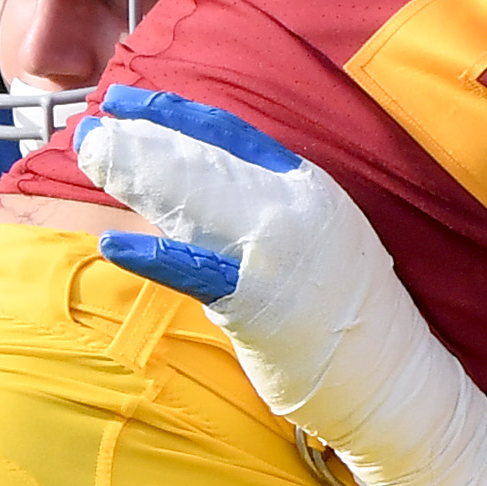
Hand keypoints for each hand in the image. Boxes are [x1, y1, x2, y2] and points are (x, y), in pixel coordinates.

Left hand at [77, 88, 486, 485]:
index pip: (233, 135)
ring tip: (90, 156)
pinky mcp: (265, 300)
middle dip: (142, 140)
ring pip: (198, 201)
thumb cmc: (351, 323)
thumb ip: (272, 210)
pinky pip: (199, 271)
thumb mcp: (320, 242)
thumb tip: (208, 193)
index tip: (128, 99)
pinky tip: (114, 244)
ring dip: (138, 176)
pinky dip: (154, 256)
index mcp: (312, 188)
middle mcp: (299, 207)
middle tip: (90, 127)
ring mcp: (282, 252)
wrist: (396, 386)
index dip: (176, 113)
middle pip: (206, 160)